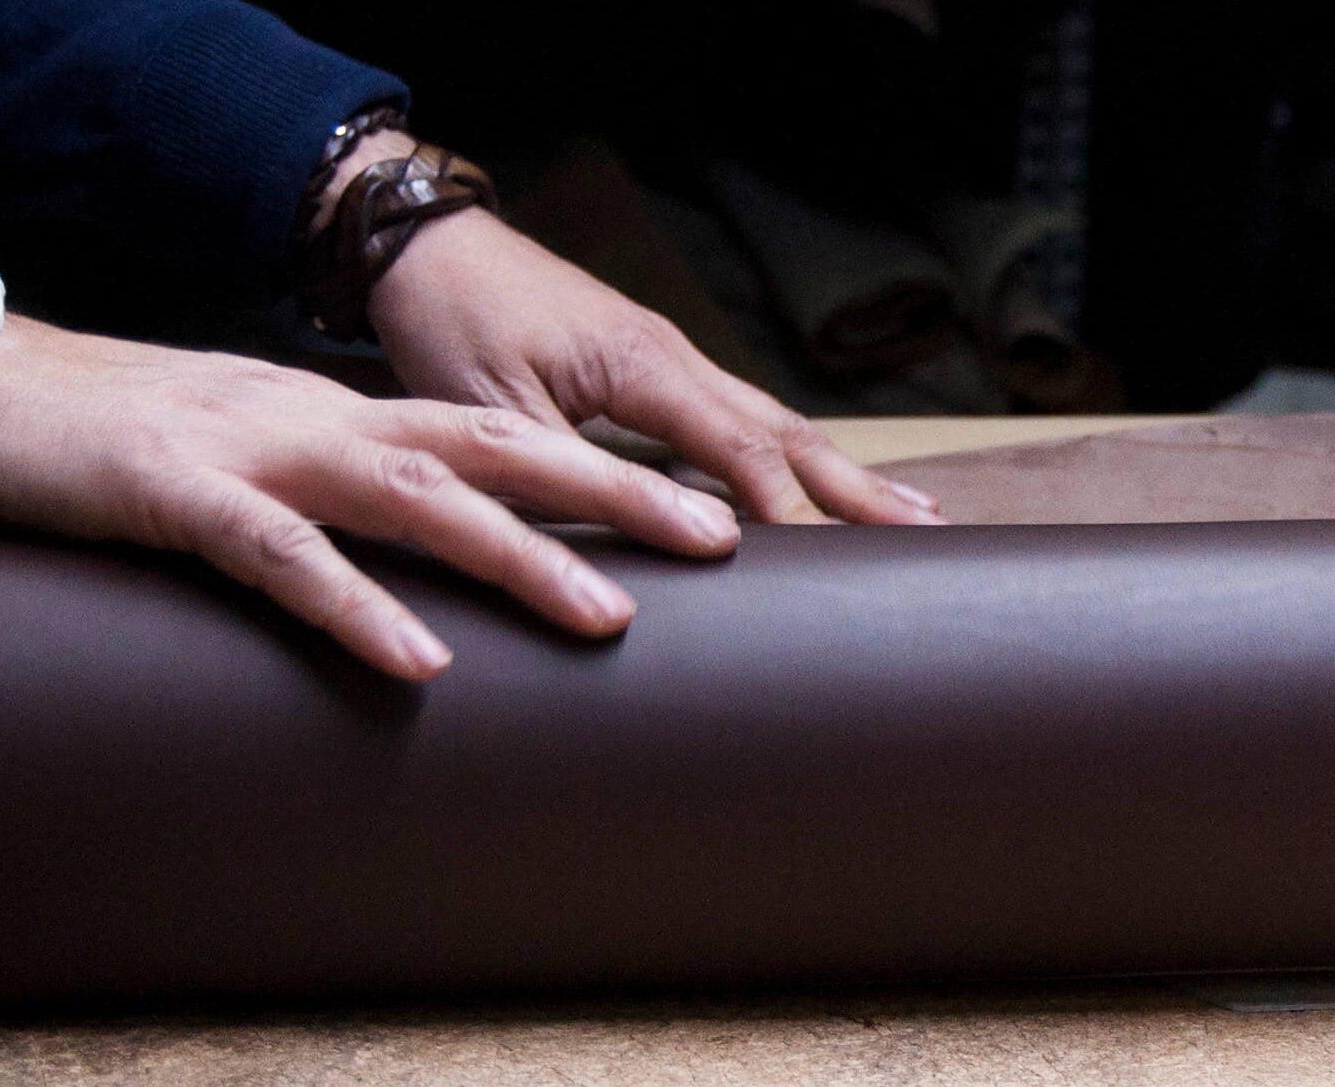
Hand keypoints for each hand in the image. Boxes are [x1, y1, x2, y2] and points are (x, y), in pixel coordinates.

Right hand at [0, 315, 741, 681]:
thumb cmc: (90, 438)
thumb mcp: (218, 465)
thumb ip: (297, 503)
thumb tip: (372, 571)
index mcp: (325, 416)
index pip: (484, 434)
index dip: (589, 468)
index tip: (683, 510)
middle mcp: (310, 419)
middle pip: (488, 447)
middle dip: (609, 493)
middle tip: (717, 541)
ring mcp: (246, 449)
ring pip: (411, 495)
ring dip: (517, 554)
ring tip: (610, 615)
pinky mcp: (172, 493)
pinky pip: (279, 556)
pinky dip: (354, 606)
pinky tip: (418, 662)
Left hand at [365, 206, 946, 525]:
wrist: (429, 249)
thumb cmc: (452, 324)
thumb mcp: (491, 416)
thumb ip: (560, 480)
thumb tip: (612, 553)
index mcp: (642, 365)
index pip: (738, 449)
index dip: (787, 512)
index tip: (834, 568)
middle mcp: (671, 356)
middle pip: (782, 430)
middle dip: (855, 486)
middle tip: (927, 535)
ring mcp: (664, 357)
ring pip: (766, 420)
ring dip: (833, 470)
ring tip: (901, 514)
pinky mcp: (646, 365)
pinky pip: (730, 416)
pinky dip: (778, 454)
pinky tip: (800, 484)